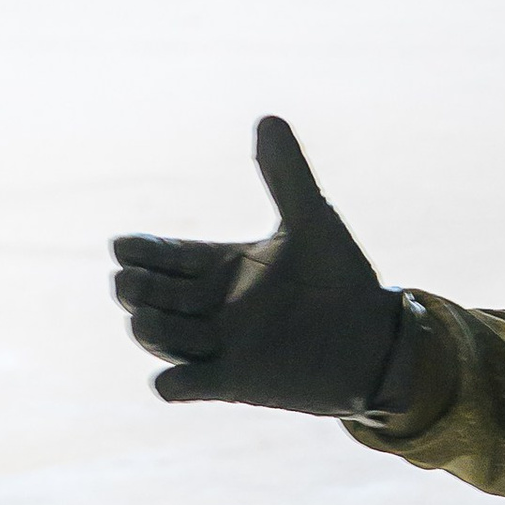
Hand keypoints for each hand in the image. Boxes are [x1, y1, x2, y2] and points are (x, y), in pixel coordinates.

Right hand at [113, 116, 405, 414]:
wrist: (377, 339)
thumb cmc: (342, 279)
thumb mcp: (313, 220)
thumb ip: (287, 175)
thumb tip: (269, 118)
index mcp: (218, 265)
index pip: (159, 255)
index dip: (138, 251)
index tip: (127, 246)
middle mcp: (209, 305)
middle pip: (146, 295)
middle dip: (132, 288)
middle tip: (132, 281)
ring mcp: (217, 345)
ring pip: (156, 338)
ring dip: (146, 330)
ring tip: (147, 319)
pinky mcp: (232, 382)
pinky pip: (181, 386)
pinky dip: (172, 384)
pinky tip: (174, 379)